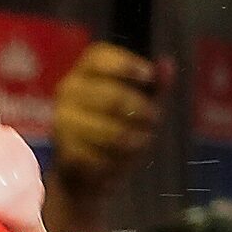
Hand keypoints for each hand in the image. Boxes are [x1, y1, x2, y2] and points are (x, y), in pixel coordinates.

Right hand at [51, 43, 164, 199]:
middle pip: (114, 98)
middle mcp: (69, 91)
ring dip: (136, 140)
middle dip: (143, 112)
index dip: (126, 64)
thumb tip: (167, 64)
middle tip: (153, 120)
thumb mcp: (139, 104)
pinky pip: (106, 157)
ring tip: (139, 142)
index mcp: (84, 73)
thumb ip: (155, 86)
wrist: (83, 173)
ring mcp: (64, 121)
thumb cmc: (115, 130)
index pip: (99, 58)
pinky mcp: (67, 151)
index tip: (148, 75)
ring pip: (114, 132)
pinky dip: (121, 162)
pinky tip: (120, 160)